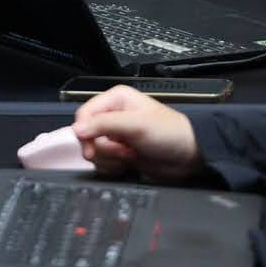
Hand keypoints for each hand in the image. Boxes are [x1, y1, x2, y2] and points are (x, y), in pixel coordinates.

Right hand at [71, 85, 200, 182]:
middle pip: (86, 136)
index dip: (85, 132)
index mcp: (115, 100)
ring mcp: (116, 137)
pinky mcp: (119, 154)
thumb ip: (105, 125)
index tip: (92, 146)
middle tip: (123, 149)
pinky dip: (114, 166)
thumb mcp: (136, 125)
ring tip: (130, 154)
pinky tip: (130, 162)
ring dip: (111, 158)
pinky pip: (103, 163)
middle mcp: (113, 117)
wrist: (188, 156)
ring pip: (93, 151)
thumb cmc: (170, 133)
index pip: (84, 115)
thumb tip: (77, 129)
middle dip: (104, 148)